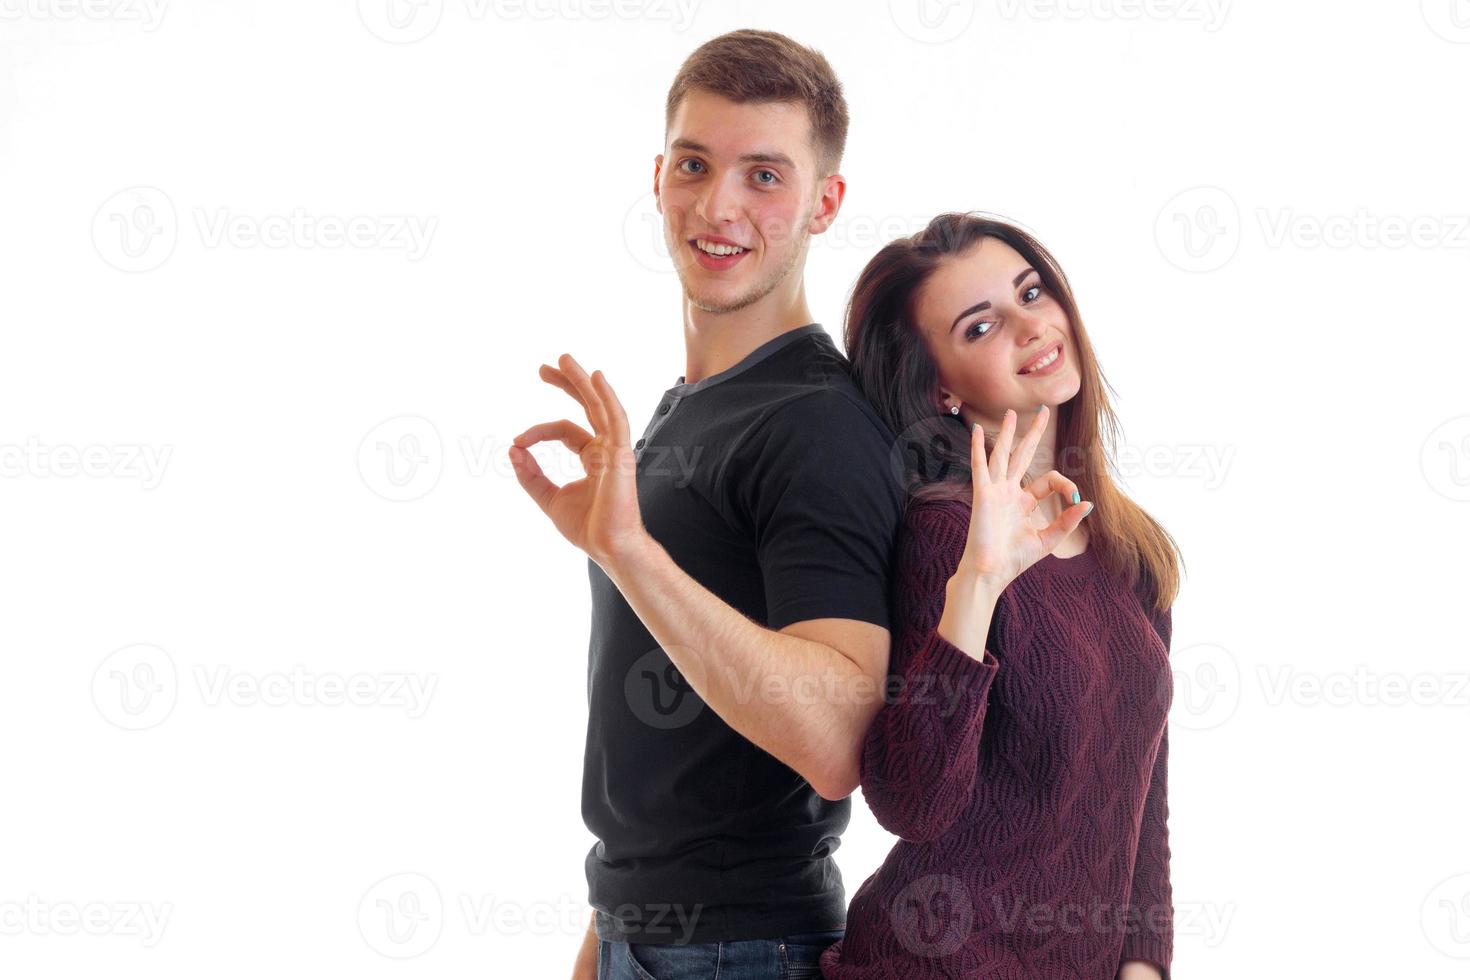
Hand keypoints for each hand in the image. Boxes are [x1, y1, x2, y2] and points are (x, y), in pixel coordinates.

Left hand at [508, 353, 646, 567]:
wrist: (609, 547)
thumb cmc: (588, 528)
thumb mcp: (549, 498)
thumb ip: (531, 475)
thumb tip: (512, 450)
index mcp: (593, 456)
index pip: (564, 429)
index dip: (537, 431)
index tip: (517, 441)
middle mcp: (606, 447)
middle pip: (587, 405)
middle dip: (566, 383)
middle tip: (544, 366)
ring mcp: (615, 448)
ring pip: (599, 405)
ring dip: (582, 381)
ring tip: (563, 358)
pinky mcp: (621, 454)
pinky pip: (615, 419)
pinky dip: (607, 396)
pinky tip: (596, 377)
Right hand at [953, 405, 1090, 590]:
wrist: (991, 572)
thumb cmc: (1014, 560)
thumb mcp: (1048, 540)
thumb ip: (1066, 521)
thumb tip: (1087, 503)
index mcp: (1023, 502)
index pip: (1048, 480)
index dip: (1065, 485)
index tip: (1074, 500)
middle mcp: (1009, 492)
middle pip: (1023, 455)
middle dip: (1033, 433)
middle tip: (1042, 411)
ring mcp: (995, 491)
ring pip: (1002, 455)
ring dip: (1008, 434)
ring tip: (1011, 413)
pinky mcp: (983, 494)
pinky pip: (980, 466)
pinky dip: (978, 448)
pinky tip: (977, 430)